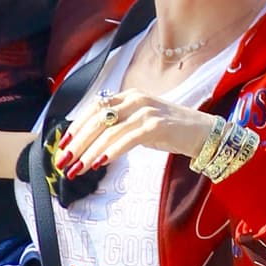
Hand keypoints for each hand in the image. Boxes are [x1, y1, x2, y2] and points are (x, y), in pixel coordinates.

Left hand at [57, 91, 217, 176]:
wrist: (203, 133)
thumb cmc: (170, 131)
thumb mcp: (140, 124)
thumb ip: (118, 127)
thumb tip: (91, 144)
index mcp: (127, 96)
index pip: (94, 108)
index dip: (76, 127)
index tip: (62, 145)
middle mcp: (134, 99)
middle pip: (97, 119)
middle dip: (78, 143)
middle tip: (63, 161)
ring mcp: (146, 111)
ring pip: (109, 131)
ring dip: (90, 152)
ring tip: (77, 169)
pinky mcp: (156, 126)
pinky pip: (127, 139)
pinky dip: (111, 151)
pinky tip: (99, 163)